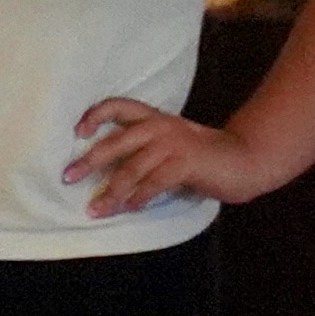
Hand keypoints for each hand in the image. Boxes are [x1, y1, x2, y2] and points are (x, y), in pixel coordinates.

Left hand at [68, 97, 276, 214]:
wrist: (246, 159)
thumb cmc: (202, 157)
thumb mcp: (170, 144)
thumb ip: (143, 150)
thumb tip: (104, 170)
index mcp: (154, 118)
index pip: (119, 105)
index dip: (95, 115)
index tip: (77, 132)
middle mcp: (160, 126)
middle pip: (115, 142)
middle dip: (89, 161)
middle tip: (68, 177)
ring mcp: (174, 143)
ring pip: (132, 169)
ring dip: (111, 192)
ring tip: (96, 210)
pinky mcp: (186, 163)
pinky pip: (153, 183)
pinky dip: (138, 198)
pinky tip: (128, 209)